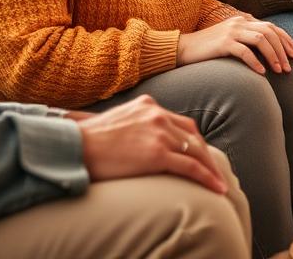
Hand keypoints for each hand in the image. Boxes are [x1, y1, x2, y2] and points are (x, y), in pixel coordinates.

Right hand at [77, 94, 226, 191]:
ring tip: (219, 183)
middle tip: (213, 169)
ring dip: (210, 168)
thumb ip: (131, 125)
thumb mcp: (113, 122)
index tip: (198, 153)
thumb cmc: (86, 141)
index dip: (192, 139)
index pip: (179, 121)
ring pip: (196, 150)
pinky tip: (216, 188)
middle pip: (192, 134)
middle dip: (205, 153)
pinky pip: (191, 167)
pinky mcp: (158, 154)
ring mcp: (159, 133)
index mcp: (147, 104)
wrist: (73, 146)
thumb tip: (132, 139)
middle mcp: (157, 114)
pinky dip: (207, 178)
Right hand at [177, 16, 292, 73]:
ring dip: (273, 56)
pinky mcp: (222, 43)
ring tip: (279, 71)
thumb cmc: (209, 49)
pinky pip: (244, 51)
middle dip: (283, 49)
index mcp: (243, 20)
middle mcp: (239, 22)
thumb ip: (247, 41)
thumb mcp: (231, 40)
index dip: (286, 40)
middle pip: (270, 32)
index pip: (272, 27)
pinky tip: (262, 73)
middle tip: (289, 67)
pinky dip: (255, 62)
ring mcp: (231, 31)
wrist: (183, 48)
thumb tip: (269, 53)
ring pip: (260, 40)